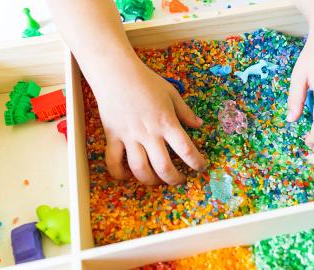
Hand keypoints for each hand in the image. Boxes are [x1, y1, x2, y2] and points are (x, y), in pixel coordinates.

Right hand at [93, 61, 206, 184]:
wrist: (116, 73)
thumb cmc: (146, 81)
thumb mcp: (171, 94)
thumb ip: (185, 112)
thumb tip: (199, 124)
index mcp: (166, 122)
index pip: (186, 150)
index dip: (197, 163)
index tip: (201, 167)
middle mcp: (149, 133)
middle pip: (164, 167)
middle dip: (175, 179)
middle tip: (181, 180)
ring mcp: (129, 137)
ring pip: (139, 169)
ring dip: (151, 181)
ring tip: (158, 181)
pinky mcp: (112, 137)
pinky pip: (113, 162)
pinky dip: (119, 174)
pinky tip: (128, 176)